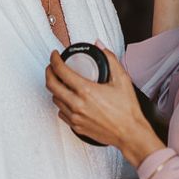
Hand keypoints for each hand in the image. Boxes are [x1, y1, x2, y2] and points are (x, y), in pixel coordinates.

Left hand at [45, 45, 164, 166]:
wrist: (130, 133)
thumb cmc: (127, 109)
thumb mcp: (122, 79)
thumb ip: (110, 59)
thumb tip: (100, 45)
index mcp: (86, 91)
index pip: (61, 71)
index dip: (54, 60)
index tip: (55, 55)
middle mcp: (77, 104)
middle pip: (51, 85)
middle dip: (49, 72)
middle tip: (52, 66)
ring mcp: (75, 117)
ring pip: (55, 99)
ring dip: (55, 88)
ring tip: (60, 82)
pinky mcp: (76, 127)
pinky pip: (61, 112)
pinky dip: (62, 103)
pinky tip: (68, 99)